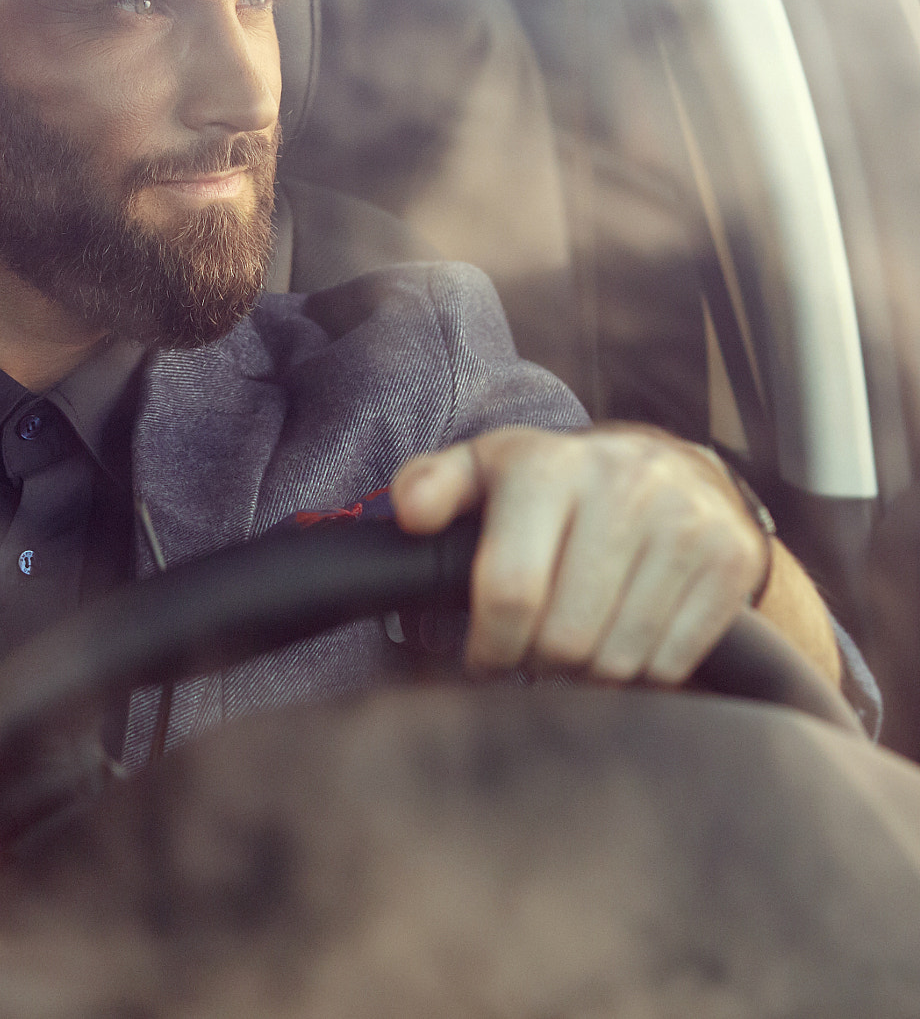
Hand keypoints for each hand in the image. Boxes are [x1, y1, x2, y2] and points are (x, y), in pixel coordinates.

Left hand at [390, 424, 774, 685]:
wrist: (676, 471)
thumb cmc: (558, 485)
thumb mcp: (487, 471)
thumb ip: (432, 486)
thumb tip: (409, 514)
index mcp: (549, 467)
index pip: (512, 590)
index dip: (491, 645)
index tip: (485, 656)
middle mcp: (624, 486)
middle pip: (565, 639)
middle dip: (538, 661)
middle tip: (534, 649)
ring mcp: (685, 524)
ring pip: (618, 661)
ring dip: (587, 673)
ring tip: (577, 640)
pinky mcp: (731, 560)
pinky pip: (671, 663)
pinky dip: (639, 672)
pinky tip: (624, 638)